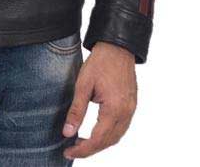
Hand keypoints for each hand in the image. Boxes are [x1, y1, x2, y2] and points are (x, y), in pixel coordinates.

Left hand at [63, 41, 136, 159]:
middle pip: (108, 141)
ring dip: (100, 143)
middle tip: (72, 149)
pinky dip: (108, 134)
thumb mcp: (83, 85)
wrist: (117, 47)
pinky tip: (96, 131)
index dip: (82, 150)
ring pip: (116, 136)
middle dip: (90, 149)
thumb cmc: (100, 62)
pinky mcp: (131, 105)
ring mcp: (131, 109)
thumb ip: (76, 110)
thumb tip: (67, 132)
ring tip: (81, 142)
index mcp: (114, 109)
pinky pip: (121, 127)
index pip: (98, 139)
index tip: (68, 152)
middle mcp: (126, 113)